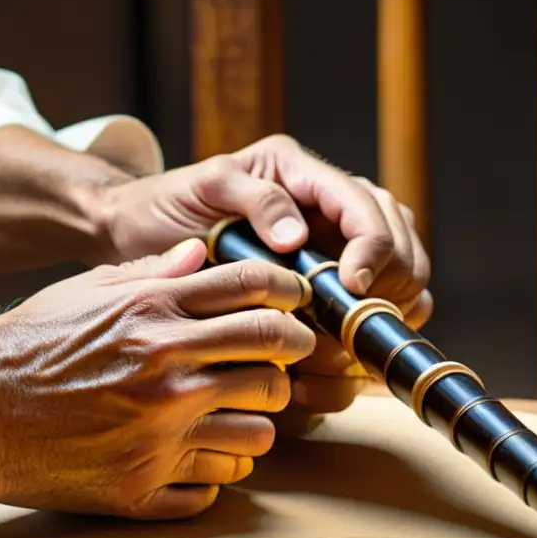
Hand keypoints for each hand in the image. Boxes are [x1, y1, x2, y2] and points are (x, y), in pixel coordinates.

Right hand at [0, 238, 315, 518]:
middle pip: (273, 359)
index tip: (295, 308)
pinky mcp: (140, 488)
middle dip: (289, 358)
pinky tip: (193, 457)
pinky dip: (213, 474)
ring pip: (260, 434)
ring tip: (233, 417)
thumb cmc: (29, 342)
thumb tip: (203, 254)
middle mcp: (164, 370)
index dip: (291, 294)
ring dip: (255, 423)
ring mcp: (156, 434)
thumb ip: (152, 271)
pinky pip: (216, 488)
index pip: (257, 290)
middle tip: (279, 363)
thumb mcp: (86, 291)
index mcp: (152, 312)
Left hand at [98, 134, 432, 414]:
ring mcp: (328, 251)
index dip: (372, 249)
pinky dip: (363, 339)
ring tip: (351, 347)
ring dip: (384, 316)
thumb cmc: (167, 204)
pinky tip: (344, 362)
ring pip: (397, 283)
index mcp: (305, 175)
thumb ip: (253, 198)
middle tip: (357, 325)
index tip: (351, 287)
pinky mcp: (317, 291)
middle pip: (400, 246)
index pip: (369, 208)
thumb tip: (296, 236)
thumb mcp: (205, 186)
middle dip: (390, 286)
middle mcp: (328, 211)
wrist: (137, 234)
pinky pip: (365, 313)